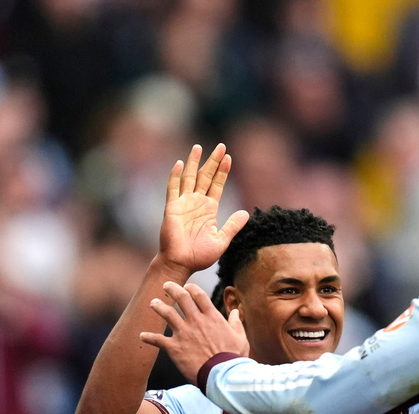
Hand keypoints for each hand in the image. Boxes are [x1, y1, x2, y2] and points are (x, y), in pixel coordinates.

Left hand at [140, 281, 250, 381]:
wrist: (222, 376)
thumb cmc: (234, 358)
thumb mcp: (240, 338)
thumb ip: (236, 323)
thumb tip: (236, 312)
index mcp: (212, 317)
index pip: (199, 295)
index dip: (192, 288)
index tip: (188, 287)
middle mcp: (196, 321)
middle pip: (181, 298)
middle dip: (172, 288)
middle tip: (166, 285)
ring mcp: (184, 333)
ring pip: (166, 313)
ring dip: (158, 306)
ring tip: (153, 303)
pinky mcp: (174, 348)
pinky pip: (157, 340)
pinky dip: (148, 337)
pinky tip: (142, 336)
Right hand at [158, 143, 249, 275]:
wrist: (181, 263)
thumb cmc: (200, 255)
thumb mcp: (222, 240)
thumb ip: (233, 226)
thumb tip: (246, 212)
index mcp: (209, 209)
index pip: (217, 185)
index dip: (222, 171)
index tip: (229, 158)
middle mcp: (196, 203)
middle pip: (205, 177)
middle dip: (213, 161)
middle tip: (220, 146)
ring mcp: (184, 204)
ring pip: (190, 178)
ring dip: (194, 162)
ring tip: (199, 147)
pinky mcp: (172, 208)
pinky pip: (173, 188)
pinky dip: (176, 176)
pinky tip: (180, 163)